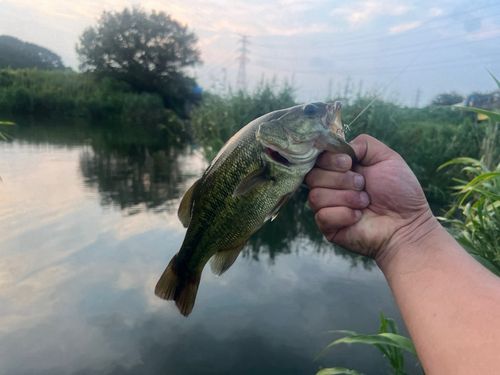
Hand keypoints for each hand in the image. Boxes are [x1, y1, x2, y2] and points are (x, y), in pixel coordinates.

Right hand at [306, 134, 438, 267]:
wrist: (407, 224)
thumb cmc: (399, 192)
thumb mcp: (386, 157)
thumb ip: (363, 144)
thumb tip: (340, 151)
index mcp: (340, 169)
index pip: (318, 158)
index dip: (330, 160)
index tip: (349, 163)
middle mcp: (329, 186)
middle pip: (313, 176)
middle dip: (341, 180)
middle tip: (363, 185)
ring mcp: (327, 207)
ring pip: (316, 196)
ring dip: (345, 198)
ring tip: (365, 202)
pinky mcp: (328, 227)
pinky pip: (322, 216)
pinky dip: (344, 214)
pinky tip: (358, 217)